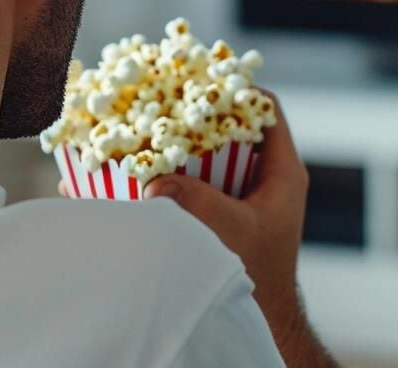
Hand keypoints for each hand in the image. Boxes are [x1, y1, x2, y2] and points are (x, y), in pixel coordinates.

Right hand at [143, 91, 334, 367]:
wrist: (261, 321)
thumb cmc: (257, 278)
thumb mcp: (229, 231)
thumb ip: (195, 202)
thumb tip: (152, 183)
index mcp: (282, 174)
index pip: (267, 110)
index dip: (238, 86)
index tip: (201, 76)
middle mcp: (263, 180)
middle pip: (231, 127)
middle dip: (192, 112)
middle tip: (158, 96)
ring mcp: (240, 199)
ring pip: (204, 156)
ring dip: (168, 146)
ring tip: (131, 130)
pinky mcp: (218, 217)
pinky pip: (184, 187)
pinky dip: (155, 181)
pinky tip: (115, 184)